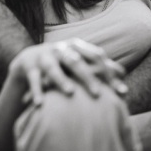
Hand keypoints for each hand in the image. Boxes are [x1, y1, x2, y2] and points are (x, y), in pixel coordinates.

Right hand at [8, 38, 126, 105]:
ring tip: (70, 93)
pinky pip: (33, 80)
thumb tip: (123, 73)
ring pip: (52, 68)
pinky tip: (40, 104)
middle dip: (87, 76)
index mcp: (75, 46)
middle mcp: (59, 49)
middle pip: (75, 61)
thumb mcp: (79, 61)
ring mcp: (43, 57)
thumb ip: (99, 67)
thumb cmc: (62, 65)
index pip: (96, 56)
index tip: (120, 91)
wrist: (28, 61)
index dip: (108, 72)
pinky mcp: (28, 67)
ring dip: (61, 79)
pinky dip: (36, 91)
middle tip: (98, 94)